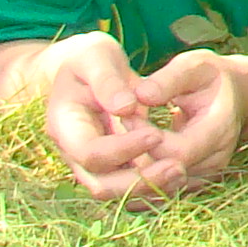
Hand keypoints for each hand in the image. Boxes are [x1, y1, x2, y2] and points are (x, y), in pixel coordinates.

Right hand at [37, 32, 168, 201]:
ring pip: (116, 191)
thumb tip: (125, 108)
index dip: (123, 149)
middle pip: (101, 184)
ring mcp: (90, 162)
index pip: (91, 153)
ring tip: (182, 172)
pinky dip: (152, 185)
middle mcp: (73, 152)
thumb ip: (108, 80)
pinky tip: (179, 174)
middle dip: (139, 181)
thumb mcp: (95, 55)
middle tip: (177, 167)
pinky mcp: (110, 164)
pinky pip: (128, 186)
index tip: (156, 135)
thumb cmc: (89, 57)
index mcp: (64, 125)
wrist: (84, 68)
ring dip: (149, 187)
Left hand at [118, 49, 247, 202]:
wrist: (238, 95)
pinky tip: (124, 160)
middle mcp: (215, 159)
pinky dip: (140, 180)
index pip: (178, 151)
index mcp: (219, 129)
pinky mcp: (194, 180)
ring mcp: (206, 174)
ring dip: (134, 171)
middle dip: (135, 156)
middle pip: (167, 174)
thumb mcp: (193, 66)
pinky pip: (163, 190)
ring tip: (117, 145)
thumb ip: (168, 80)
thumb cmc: (212, 77)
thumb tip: (138, 97)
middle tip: (115, 132)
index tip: (126, 115)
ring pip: (162, 187)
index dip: (146, 138)